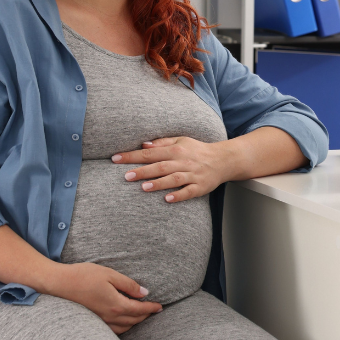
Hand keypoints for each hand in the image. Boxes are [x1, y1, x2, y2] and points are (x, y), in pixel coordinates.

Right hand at [45, 262, 161, 333]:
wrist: (60, 283)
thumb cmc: (84, 276)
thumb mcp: (110, 274)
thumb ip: (129, 285)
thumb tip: (144, 292)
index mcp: (116, 304)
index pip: (139, 310)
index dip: (151, 308)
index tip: (160, 306)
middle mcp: (109, 316)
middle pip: (134, 320)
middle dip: (145, 315)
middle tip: (154, 310)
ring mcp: (100, 320)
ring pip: (124, 327)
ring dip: (135, 322)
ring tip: (142, 314)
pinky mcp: (93, 320)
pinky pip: (113, 329)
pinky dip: (123, 326)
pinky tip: (124, 320)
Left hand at [113, 136, 230, 202]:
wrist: (224, 160)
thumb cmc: (198, 151)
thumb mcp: (181, 141)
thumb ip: (162, 143)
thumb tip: (143, 145)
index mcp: (176, 150)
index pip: (150, 153)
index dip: (132, 156)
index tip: (115, 159)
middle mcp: (183, 162)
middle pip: (160, 166)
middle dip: (143, 171)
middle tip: (126, 176)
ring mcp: (192, 175)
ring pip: (174, 178)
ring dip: (159, 183)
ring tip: (143, 187)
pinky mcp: (200, 187)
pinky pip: (189, 191)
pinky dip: (179, 195)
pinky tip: (168, 199)